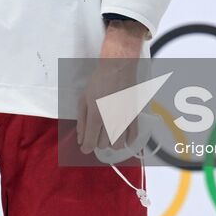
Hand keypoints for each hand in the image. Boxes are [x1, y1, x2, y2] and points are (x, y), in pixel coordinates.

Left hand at [76, 20, 149, 154]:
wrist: (118, 68)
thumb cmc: (99, 81)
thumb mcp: (84, 99)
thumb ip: (82, 120)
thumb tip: (81, 138)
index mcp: (96, 116)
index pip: (91, 142)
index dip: (86, 148)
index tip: (85, 147)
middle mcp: (111, 120)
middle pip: (104, 145)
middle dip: (97, 142)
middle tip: (95, 133)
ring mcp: (124, 119)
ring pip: (119, 145)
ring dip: (112, 143)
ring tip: (108, 135)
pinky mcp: (134, 115)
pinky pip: (134, 135)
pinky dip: (128, 141)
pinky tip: (123, 138)